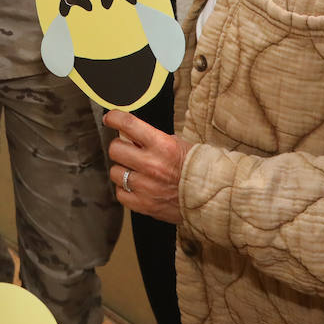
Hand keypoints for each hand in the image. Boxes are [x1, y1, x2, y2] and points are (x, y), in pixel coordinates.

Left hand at [104, 109, 190, 224]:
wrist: (213, 196)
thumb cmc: (196, 167)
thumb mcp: (178, 144)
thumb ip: (153, 138)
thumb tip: (129, 133)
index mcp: (162, 145)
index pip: (128, 125)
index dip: (114, 118)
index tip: (110, 119)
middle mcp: (151, 165)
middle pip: (115, 149)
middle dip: (119, 147)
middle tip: (127, 149)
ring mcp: (146, 186)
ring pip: (115, 172)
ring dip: (122, 170)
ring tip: (136, 171)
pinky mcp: (144, 205)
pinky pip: (120, 193)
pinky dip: (126, 190)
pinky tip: (137, 186)